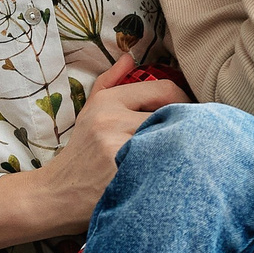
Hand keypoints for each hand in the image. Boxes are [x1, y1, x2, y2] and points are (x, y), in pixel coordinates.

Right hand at [0, 52, 186, 248]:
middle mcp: (111, 120)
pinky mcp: (124, 176)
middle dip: (188, 127)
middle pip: (173, 115)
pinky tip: (171, 176)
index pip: (163, 90)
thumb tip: (129, 58)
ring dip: (184, 149)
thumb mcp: (89, 111)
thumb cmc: (80, 153)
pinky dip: (172, 170)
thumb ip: (109, 81)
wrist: (56, 194)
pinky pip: (162, 166)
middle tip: (197, 138)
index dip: (184, 100)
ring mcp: (117, 148)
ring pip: (171, 141)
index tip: (189, 114)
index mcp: (107, 102)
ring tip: (185, 157)